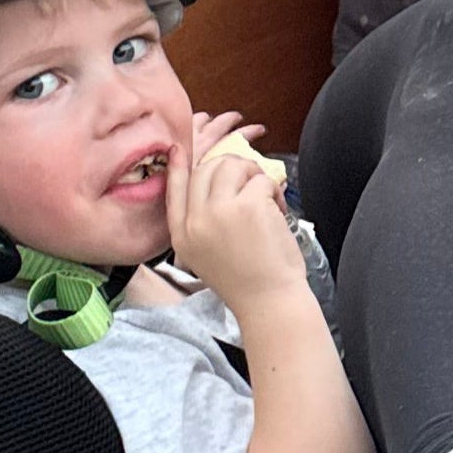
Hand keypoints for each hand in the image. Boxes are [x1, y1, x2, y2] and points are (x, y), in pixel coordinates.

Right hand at [166, 114, 302, 307]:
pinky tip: (279, 209)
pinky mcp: (247, 206)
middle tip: (252, 182)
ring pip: (232, 166)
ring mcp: (219, 211)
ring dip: (254, 175)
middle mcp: (195, 222)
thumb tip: (216, 189)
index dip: (176, 167)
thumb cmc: (247, 282)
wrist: (269, 302)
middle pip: (204, 170)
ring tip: (267, 197)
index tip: (178, 150)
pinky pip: (260, 179)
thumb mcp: (206, 257)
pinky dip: (274, 190)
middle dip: (231, 168)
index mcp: (182, 236)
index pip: (173, 191)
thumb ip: (202, 225)